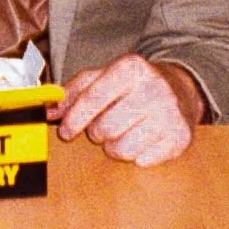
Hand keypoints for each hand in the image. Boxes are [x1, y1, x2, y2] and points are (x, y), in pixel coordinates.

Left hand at [49, 55, 205, 165]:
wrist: (180, 91)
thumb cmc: (132, 86)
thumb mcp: (103, 78)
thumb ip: (74, 92)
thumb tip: (48, 111)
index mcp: (131, 68)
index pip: (93, 98)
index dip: (74, 119)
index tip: (65, 132)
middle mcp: (154, 88)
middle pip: (105, 127)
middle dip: (97, 133)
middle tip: (103, 129)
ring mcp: (170, 114)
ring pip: (122, 149)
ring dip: (114, 148)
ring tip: (121, 134)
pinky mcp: (181, 138)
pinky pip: (142, 161)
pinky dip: (136, 156)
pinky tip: (141, 141)